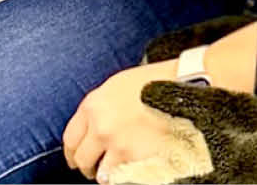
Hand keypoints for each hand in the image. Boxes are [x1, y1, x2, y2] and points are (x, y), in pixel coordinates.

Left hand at [63, 64, 194, 181]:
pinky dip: (128, 177)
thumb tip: (92, 128)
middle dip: (88, 167)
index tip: (74, 159)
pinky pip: (126, 178)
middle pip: (83, 160)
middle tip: (95, 170)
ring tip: (117, 172)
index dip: (71, 153)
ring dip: (109, 175)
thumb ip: (99, 109)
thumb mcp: (116, 87)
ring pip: (104, 174)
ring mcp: (121, 145)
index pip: (70, 139)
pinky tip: (134, 172)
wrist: (185, 84)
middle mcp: (101, 127)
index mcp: (92, 107)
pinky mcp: (142, 158)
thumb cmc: (155, 81)